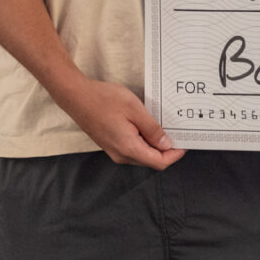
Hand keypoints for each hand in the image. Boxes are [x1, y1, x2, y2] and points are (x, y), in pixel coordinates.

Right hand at [57, 75, 183, 169]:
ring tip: (162, 127)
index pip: (159, 163)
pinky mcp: (110, 145)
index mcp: (129, 148)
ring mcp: (114, 151)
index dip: (174, 155)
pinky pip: (132, 149)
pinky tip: (145, 127)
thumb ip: (152, 129)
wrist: (75, 96)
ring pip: (141, 156)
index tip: (184, 142)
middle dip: (166, 151)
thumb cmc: (103, 99)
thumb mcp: (134, 109)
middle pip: (151, 161)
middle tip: (177, 133)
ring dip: (154, 146)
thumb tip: (166, 144)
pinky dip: (143, 142)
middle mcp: (121, 155)